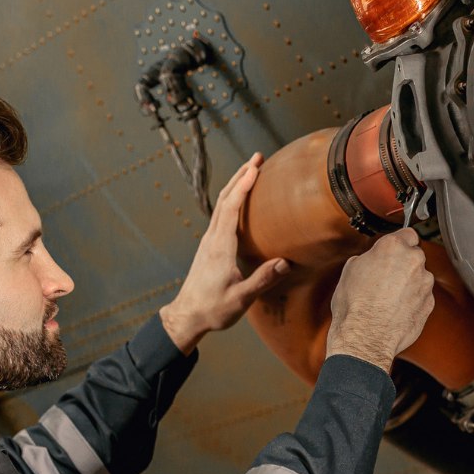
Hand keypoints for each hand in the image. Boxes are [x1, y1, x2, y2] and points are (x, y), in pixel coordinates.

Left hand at [160, 152, 292, 353]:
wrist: (187, 315)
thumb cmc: (213, 308)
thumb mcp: (241, 298)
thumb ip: (263, 279)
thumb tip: (285, 262)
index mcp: (220, 247)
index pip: (231, 208)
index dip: (243, 186)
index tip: (256, 168)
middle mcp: (212, 239)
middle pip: (225, 199)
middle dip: (240, 176)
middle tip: (257, 157)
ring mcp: (209, 241)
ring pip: (222, 205)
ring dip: (235, 185)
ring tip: (250, 170)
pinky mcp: (209, 246)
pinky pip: (221, 215)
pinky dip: (232, 200)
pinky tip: (239, 200)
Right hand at [325, 229, 434, 371]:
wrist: (366, 338)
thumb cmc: (355, 306)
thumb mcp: (350, 270)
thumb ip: (370, 257)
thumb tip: (372, 259)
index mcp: (393, 246)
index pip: (408, 233)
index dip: (400, 242)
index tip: (396, 248)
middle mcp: (413, 261)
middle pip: (414, 255)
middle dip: (403, 263)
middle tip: (385, 276)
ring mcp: (424, 283)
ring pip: (420, 276)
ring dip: (409, 283)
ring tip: (388, 297)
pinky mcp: (430, 303)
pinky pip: (422, 296)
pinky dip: (413, 300)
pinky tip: (396, 308)